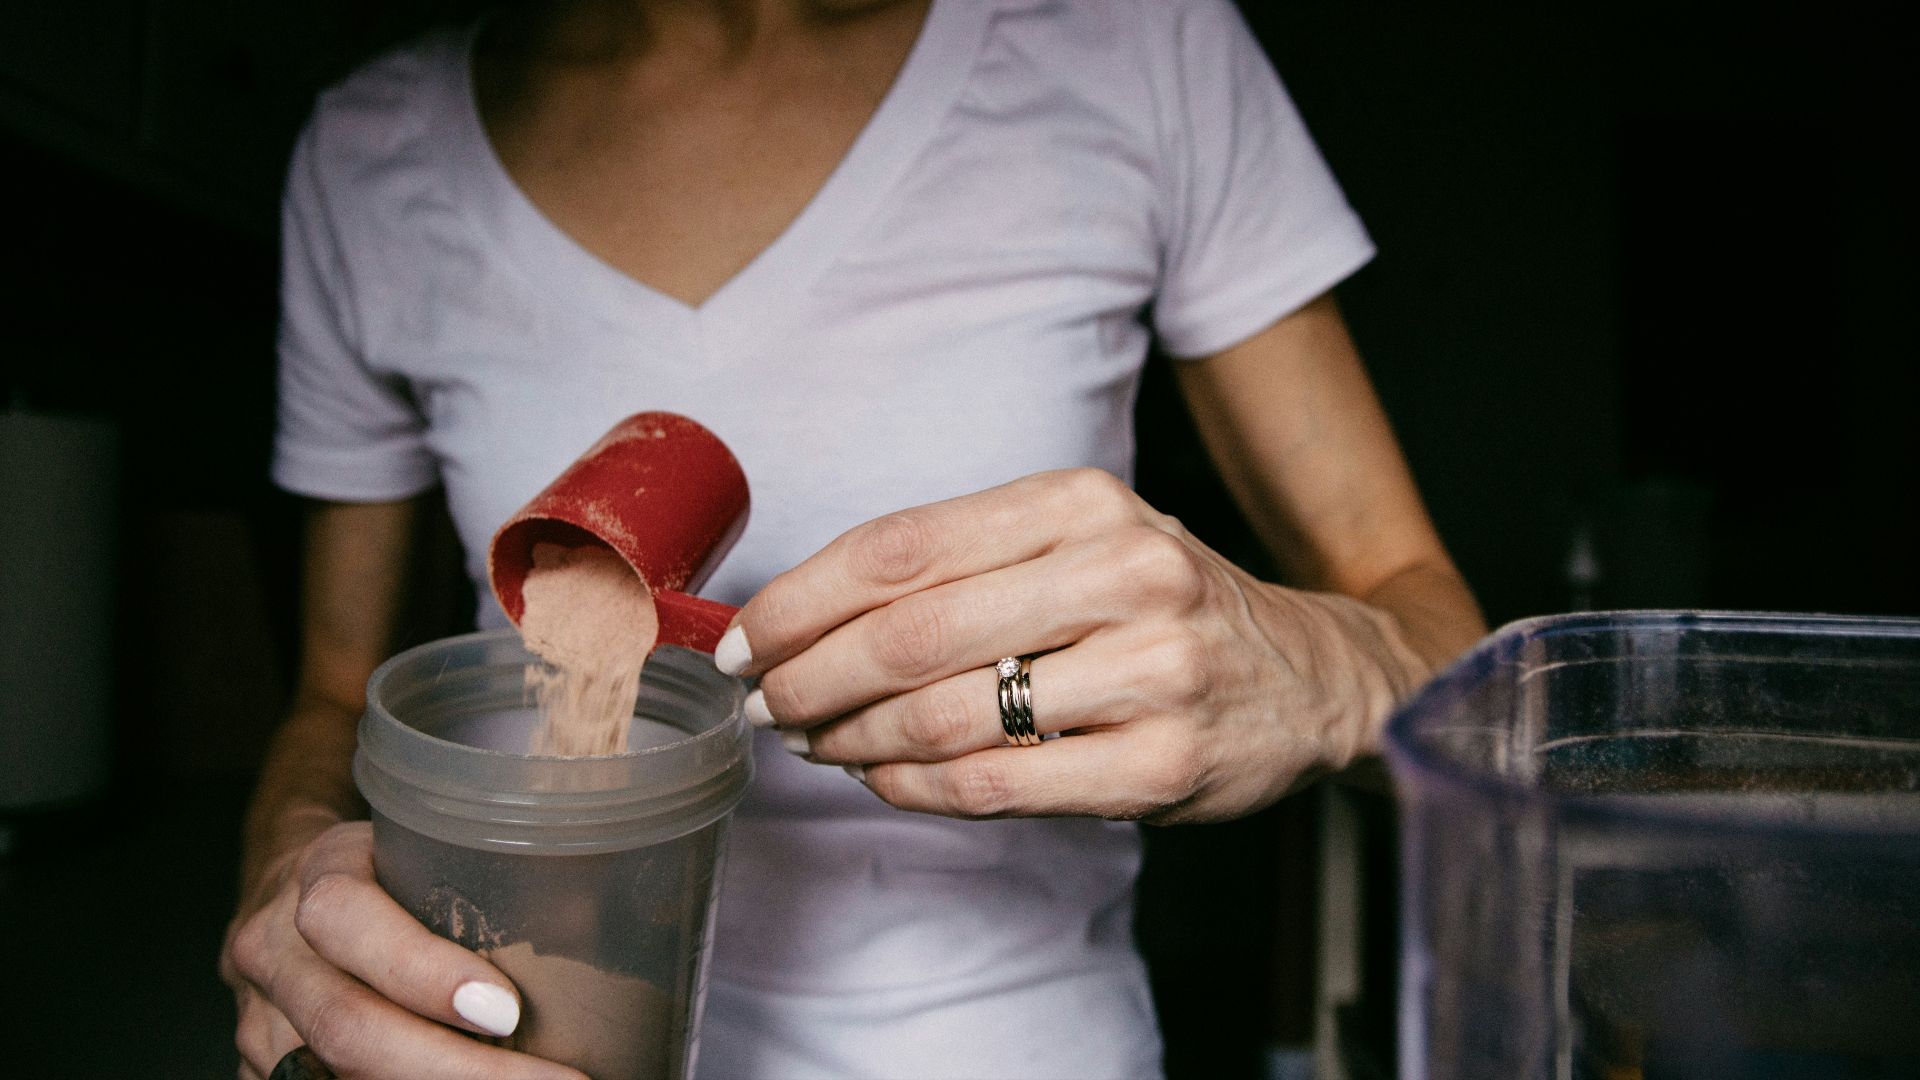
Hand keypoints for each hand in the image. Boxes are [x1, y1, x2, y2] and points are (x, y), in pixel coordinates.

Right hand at [221, 820, 585, 1079]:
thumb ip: (488, 875)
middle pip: (349, 1027)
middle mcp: (276, 953)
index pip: (349, 923)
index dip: (424, 974)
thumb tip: (606, 917)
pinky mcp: (272, 1070)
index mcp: (318, 877)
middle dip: (457, 1071)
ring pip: (340, 1076)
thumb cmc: (386, 866)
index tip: (507, 1011)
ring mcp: (264, 1023)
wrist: (295, 892)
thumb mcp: (426, 843)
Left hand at [719, 468, 1430, 823]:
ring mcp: (1151, 670)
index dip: (799, 599)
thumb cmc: (1160, 605)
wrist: (1311, 677)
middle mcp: (1123, 571)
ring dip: (853, 740)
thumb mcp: (1077, 541)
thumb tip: (802, 618)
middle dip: (808, 678)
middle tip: (764, 704)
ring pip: (946, 715)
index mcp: (1082, 501)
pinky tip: (884, 779)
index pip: (899, 547)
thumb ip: (959, 564)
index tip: (745, 639)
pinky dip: (917, 789)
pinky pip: (998, 784)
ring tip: (815, 743)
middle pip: (908, 633)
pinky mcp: (1163, 764)